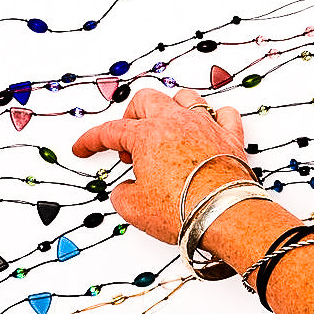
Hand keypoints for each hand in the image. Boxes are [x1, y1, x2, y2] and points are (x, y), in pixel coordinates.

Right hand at [72, 87, 255, 244]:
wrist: (226, 215)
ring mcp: (205, 126)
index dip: (91, 140)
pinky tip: (207, 127)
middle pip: (146, 100)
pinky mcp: (230, 138)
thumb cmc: (184, 209)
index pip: (110, 131)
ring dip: (170, 108)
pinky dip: (214, 117)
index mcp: (148, 135)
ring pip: (185, 97)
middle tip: (127, 139)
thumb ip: (122, 194)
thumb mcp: (135, 209)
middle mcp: (176, 122)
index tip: (83, 148)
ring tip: (164, 127)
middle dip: (131, 115)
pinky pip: (225, 113)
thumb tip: (126, 190)